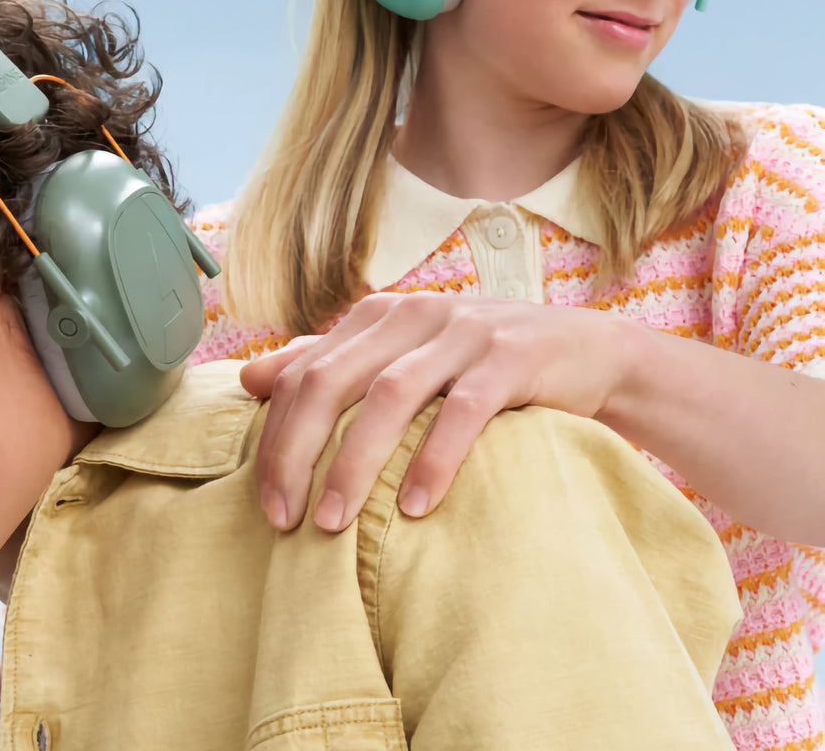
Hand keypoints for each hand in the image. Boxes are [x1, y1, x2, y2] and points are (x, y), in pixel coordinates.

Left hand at [241, 291, 638, 531]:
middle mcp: (413, 313)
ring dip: (354, 462)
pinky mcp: (511, 356)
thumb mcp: (401, 355)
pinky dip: (434, 458)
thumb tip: (251, 376)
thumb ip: (329, 361)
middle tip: (285, 520)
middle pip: (332, 381)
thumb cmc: (478, 363)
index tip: (265, 504)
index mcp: (378, 314)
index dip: (275, 438)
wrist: (585, 351)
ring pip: (389, 395)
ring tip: (333, 522)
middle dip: (297, 452)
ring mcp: (463, 331)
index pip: (303, 374)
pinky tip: (415, 507)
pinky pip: (462, 411)